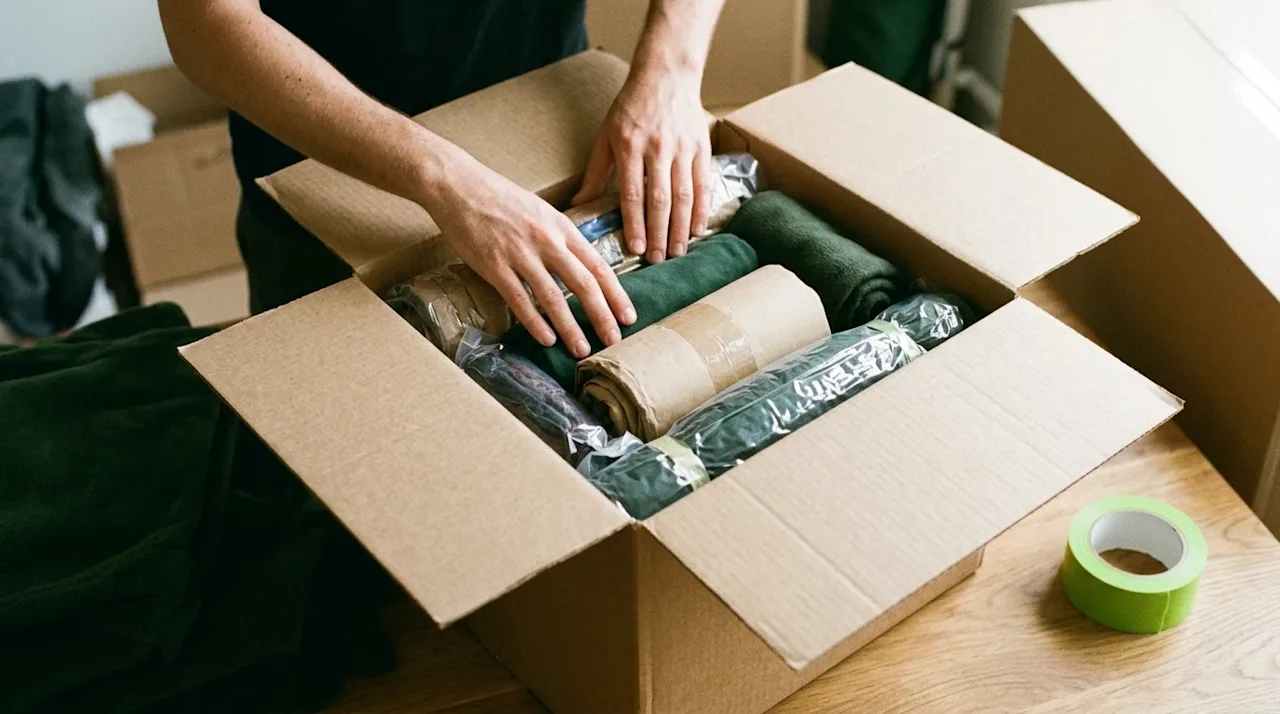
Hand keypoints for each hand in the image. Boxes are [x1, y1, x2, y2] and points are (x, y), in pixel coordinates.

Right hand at [422, 149, 635, 356]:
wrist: (459, 186)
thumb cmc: (499, 198)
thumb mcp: (540, 211)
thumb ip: (559, 237)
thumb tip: (578, 264)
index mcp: (561, 227)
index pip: (598, 265)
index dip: (616, 294)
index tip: (628, 315)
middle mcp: (546, 241)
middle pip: (584, 284)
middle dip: (602, 315)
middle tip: (614, 340)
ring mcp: (520, 254)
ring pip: (553, 297)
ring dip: (570, 327)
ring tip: (581, 350)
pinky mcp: (495, 266)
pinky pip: (520, 300)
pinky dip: (535, 323)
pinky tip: (546, 339)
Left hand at [573, 65, 712, 263]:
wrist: (666, 76)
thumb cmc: (630, 108)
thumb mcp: (605, 136)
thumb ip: (595, 173)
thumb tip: (578, 205)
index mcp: (630, 146)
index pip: (633, 193)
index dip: (635, 224)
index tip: (636, 249)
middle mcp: (658, 148)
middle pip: (660, 199)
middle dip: (660, 233)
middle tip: (660, 259)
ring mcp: (683, 148)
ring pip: (684, 195)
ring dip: (682, 227)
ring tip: (679, 251)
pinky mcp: (701, 147)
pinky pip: (703, 184)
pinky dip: (702, 209)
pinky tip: (698, 229)